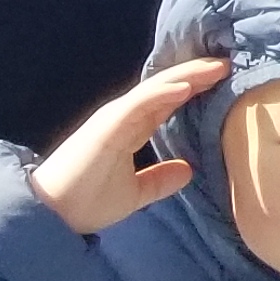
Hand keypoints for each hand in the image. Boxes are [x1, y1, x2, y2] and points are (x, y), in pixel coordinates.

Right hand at [29, 59, 228, 235]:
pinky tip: (187, 86)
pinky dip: (163, 92)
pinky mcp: (106, 126)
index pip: (168, 101)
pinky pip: (139, 103)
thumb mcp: (134, 194)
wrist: (51, 217)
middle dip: (198, 74)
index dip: (195, 87)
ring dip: (187, 75)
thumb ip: (158, 180)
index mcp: (130, 129)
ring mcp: (114, 118)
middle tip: (228, 63)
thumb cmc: (86, 203)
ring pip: (156, 88)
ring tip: (217, 67)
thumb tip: (188, 170)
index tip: (225, 78)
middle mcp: (124, 117)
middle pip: (167, 88)